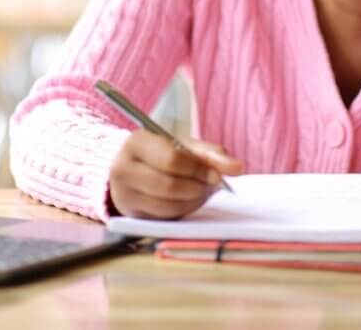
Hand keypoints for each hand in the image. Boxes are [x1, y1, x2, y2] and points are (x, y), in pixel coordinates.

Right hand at [108, 130, 242, 218]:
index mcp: (136, 142)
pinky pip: (164, 218)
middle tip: (209, 185)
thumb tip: (237, 168)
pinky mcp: (131, 214)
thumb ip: (211, 154)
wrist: (130, 168)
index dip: (198, 169)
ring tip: (200, 191)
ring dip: (193, 201)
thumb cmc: (161, 153)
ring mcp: (124, 194)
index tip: (216, 175)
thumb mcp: (184, 146)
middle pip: (169, 186)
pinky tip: (188, 201)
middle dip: (197, 188)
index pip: (172, 159)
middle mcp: (123, 168)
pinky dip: (183, 211)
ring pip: (168, 205)